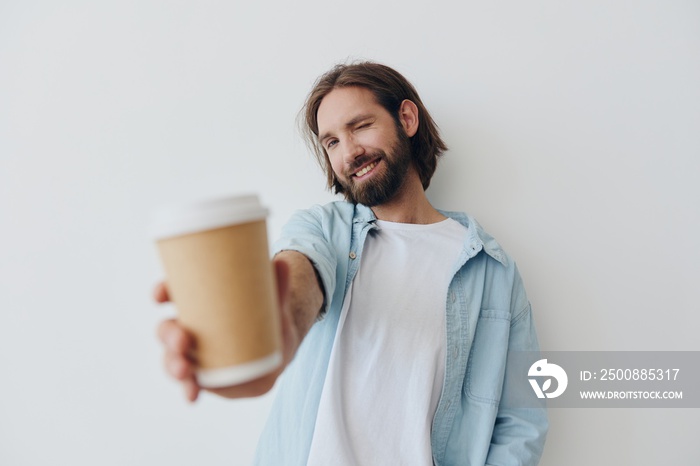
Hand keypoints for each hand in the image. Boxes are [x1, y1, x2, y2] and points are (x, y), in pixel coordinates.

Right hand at [154, 259, 294, 401]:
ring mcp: (194, 353)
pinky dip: (189, 389)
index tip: (161, 295)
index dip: (162, 293)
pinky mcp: (204, 375)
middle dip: (169, 335)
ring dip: (174, 365)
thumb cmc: (269, 314)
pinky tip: (192, 396)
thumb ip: (278, 286)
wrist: (279, 346)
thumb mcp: (273, 300)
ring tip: (185, 371)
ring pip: (173, 358)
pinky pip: (191, 382)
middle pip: (167, 329)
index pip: (172, 293)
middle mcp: (189, 327)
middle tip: (182, 339)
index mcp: (198, 302)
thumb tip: (282, 264)